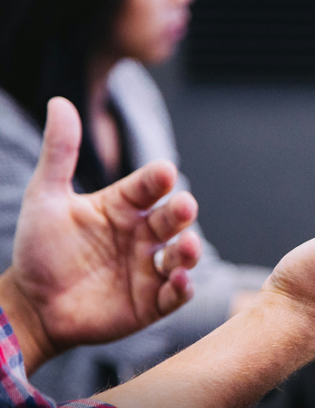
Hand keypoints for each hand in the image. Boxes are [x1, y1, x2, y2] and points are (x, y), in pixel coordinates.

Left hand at [0, 97, 201, 370]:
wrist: (32, 305)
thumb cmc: (39, 249)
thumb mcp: (45, 198)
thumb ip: (59, 153)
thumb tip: (60, 102)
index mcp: (123, 207)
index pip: (147, 187)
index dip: (157, 180)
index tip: (164, 172)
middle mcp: (142, 235)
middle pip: (171, 220)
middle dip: (181, 213)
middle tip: (184, 206)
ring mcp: (149, 269)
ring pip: (181, 256)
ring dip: (189, 251)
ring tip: (187, 247)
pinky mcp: (151, 303)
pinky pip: (175, 295)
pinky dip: (182, 288)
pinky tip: (180, 280)